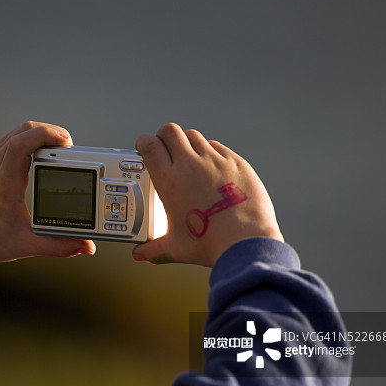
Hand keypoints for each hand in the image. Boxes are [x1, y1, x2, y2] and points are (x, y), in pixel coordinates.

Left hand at [0, 121, 96, 262]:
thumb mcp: (26, 244)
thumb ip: (58, 246)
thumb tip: (85, 247)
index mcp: (1, 182)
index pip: (20, 145)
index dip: (45, 135)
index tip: (66, 141)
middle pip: (22, 132)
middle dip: (49, 133)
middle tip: (69, 147)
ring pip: (15, 133)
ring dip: (38, 135)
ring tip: (59, 148)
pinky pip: (9, 140)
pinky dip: (28, 140)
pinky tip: (40, 152)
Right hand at [132, 123, 282, 266]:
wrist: (245, 242)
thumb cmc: (210, 245)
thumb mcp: (176, 247)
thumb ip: (154, 249)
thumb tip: (141, 254)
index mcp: (170, 182)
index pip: (150, 146)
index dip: (144, 142)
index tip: (144, 147)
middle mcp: (191, 165)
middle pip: (170, 131)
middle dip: (164, 136)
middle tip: (165, 148)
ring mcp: (215, 161)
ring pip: (194, 136)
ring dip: (187, 142)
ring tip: (188, 158)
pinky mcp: (236, 162)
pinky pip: (218, 147)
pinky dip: (210, 152)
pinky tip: (211, 167)